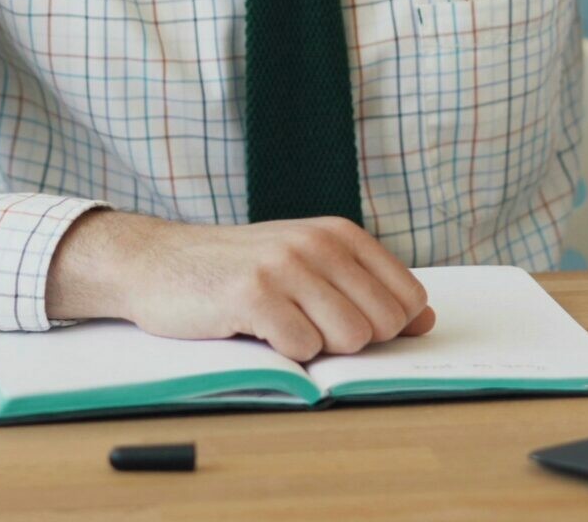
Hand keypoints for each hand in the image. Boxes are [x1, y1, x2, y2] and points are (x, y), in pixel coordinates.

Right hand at [46, 209, 436, 362]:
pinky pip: (302, 349)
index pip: (407, 298)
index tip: (343, 321)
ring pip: (349, 338)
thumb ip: (367, 289)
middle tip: (304, 323)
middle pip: (382, 324)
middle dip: (350, 340)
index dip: (384, 327)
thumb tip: (427, 319)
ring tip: (280, 325)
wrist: (160, 262)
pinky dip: (283, 355)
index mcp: (339, 233)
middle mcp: (319, 242)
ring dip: (316, 348)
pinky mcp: (254, 295)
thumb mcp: (308, 266)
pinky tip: (255, 330)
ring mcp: (287, 265)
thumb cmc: (239, 270)